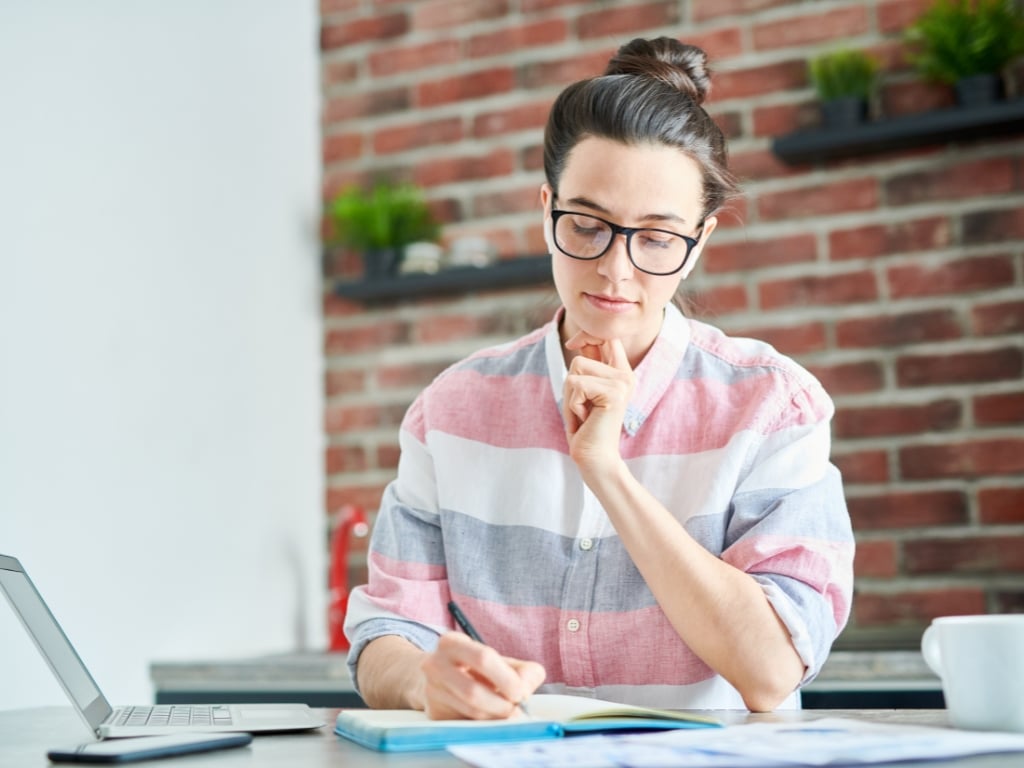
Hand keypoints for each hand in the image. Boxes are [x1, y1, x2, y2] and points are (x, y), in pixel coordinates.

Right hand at [419, 633, 545, 719]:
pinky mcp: (434, 713)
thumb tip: (526, 690)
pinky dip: (484, 725)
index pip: (484, 659)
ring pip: (470, 711)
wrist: (438, 677)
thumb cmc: (475, 668)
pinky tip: (491, 719)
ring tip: (507, 714)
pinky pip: (465, 724)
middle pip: (473, 691)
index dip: (507, 679)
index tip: (522, 693)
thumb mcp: (499, 661)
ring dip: (495, 717)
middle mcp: (435, 665)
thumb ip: (522, 671)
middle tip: (516, 710)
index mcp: (452, 642)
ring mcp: (432, 690)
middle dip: (502, 705)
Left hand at [562, 331, 635, 473]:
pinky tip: (585, 419)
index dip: (586, 334)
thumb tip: (577, 339)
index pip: (607, 336)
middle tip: (581, 406)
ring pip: (576, 368)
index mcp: (621, 372)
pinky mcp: (614, 393)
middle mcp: (625, 375)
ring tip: (583, 413)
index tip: (572, 344)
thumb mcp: (584, 391)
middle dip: (570, 382)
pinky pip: (576, 384)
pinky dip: (572, 404)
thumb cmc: (586, 427)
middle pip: (581, 355)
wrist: (595, 458)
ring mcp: (622, 382)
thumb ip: (587, 366)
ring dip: (570, 396)